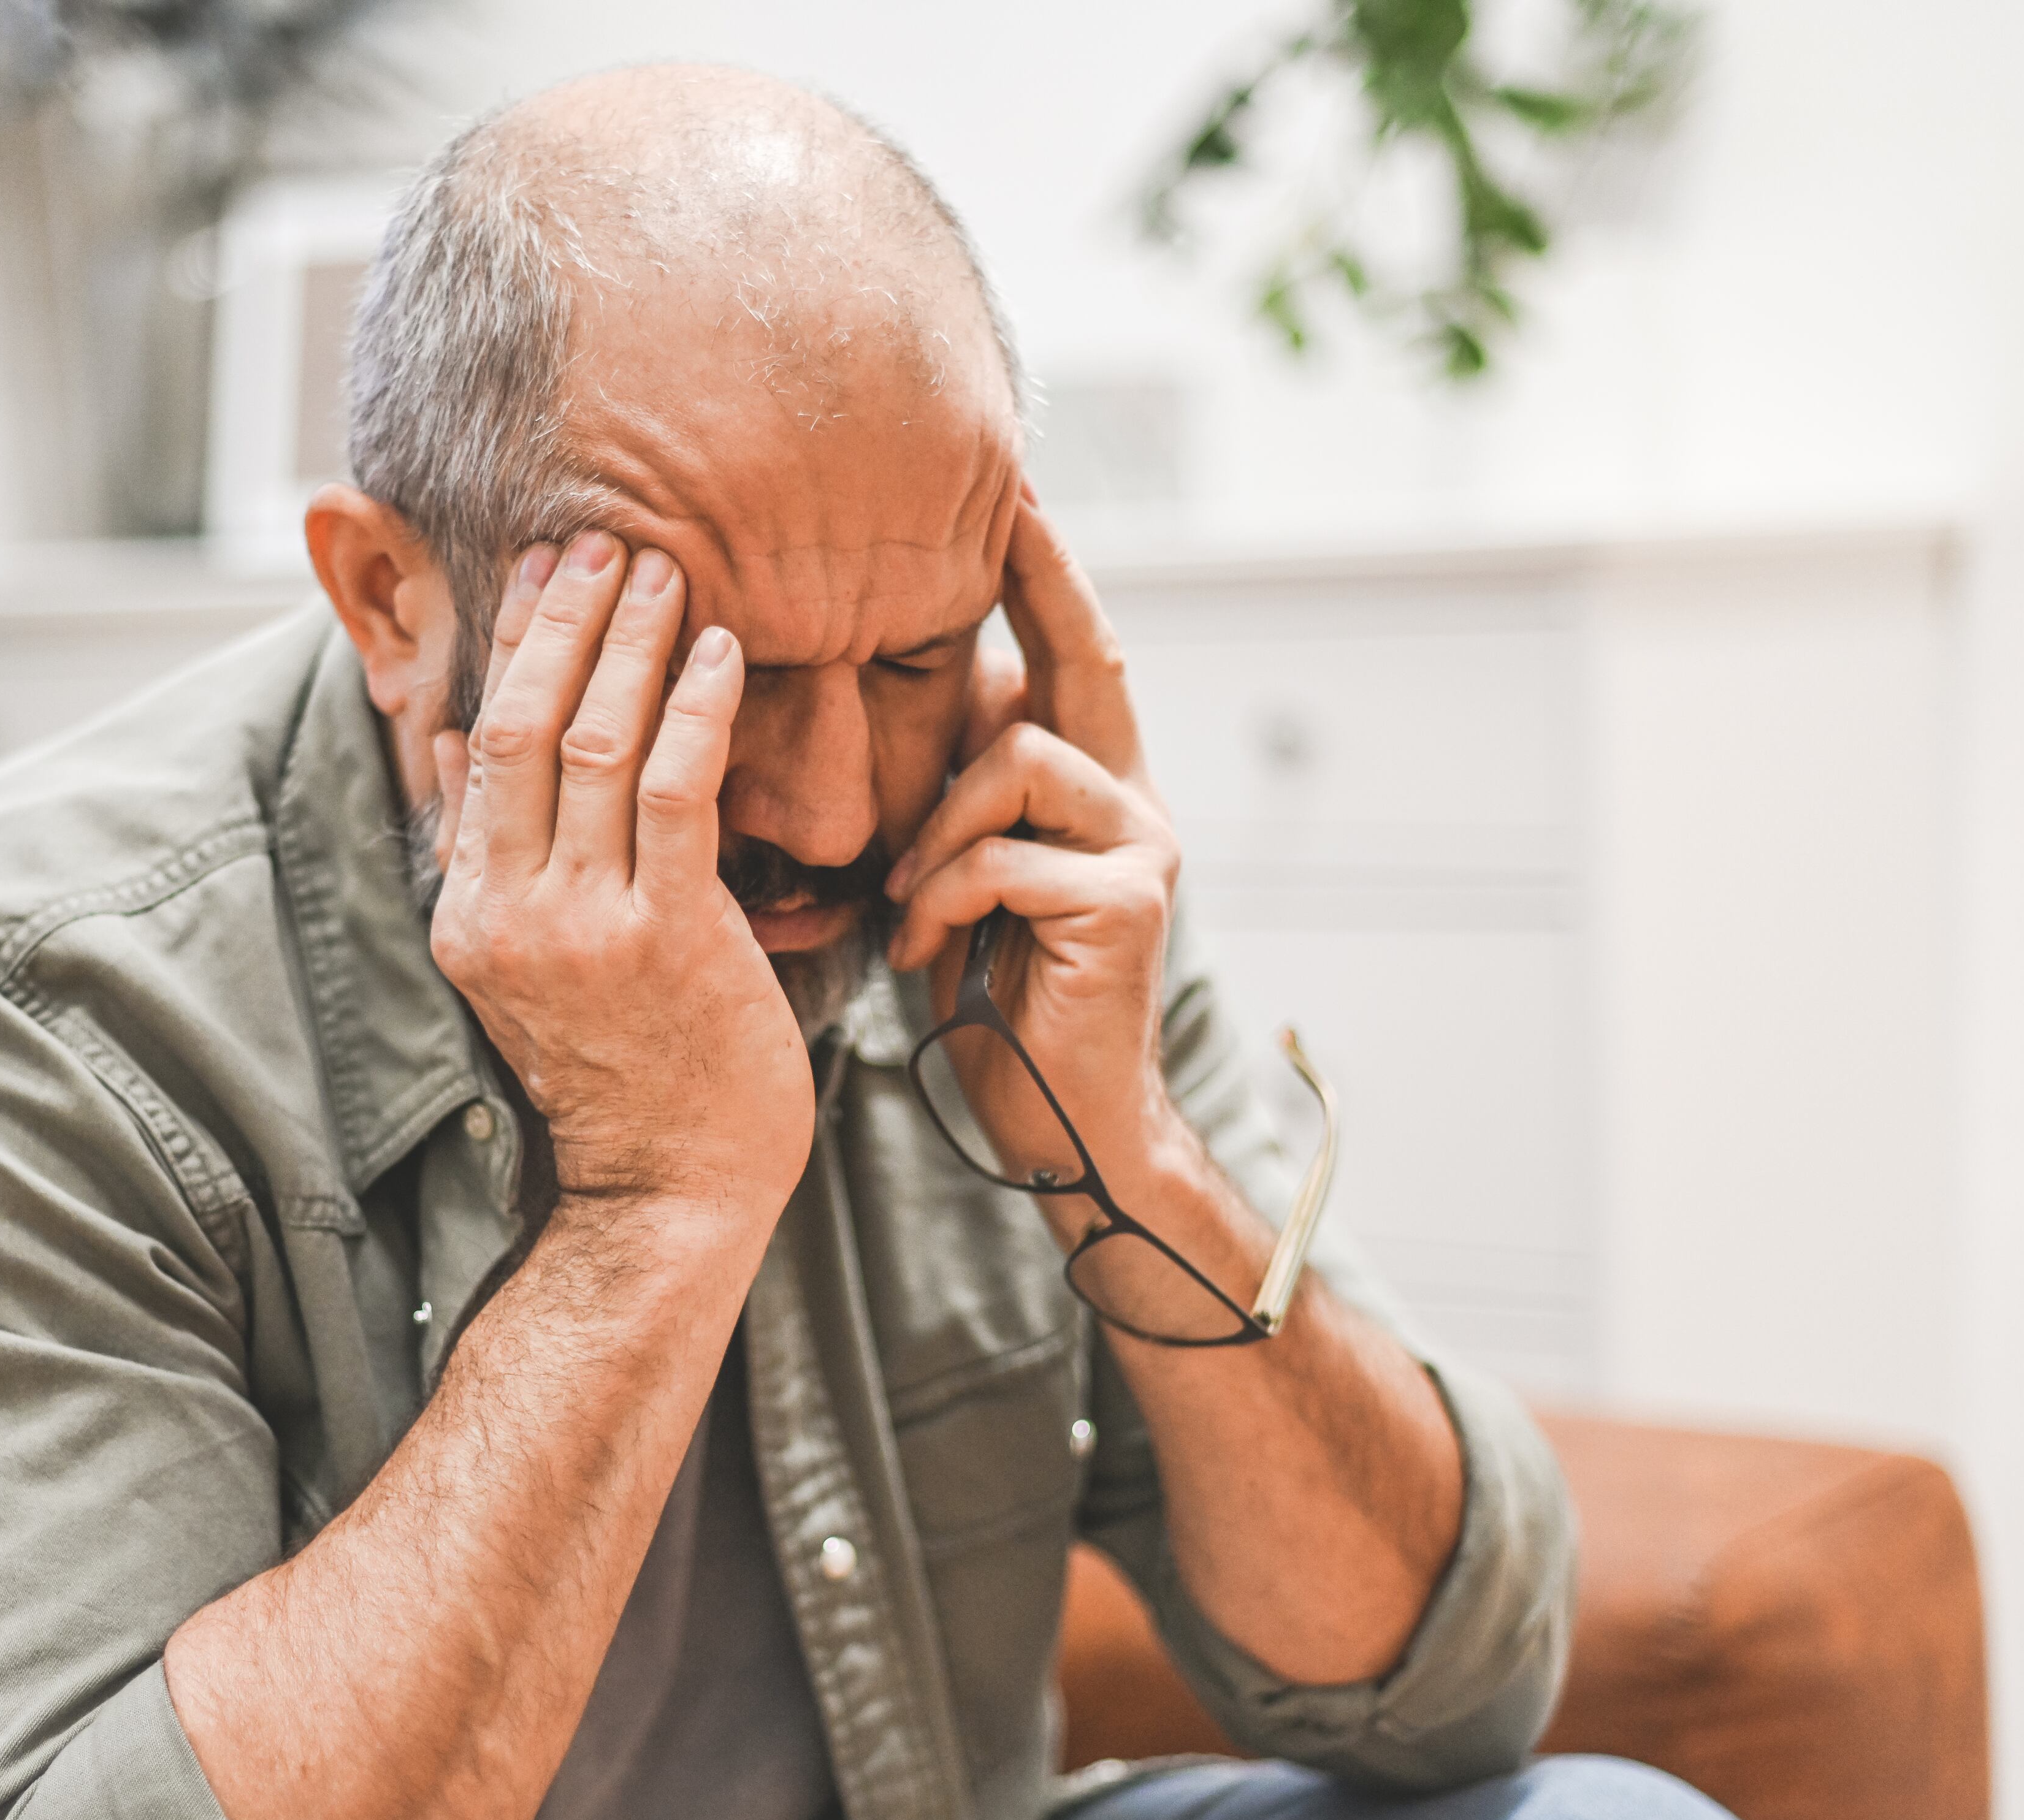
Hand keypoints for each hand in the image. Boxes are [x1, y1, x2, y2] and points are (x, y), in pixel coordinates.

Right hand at [430, 533, 816, 1212]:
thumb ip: (496, 856)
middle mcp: (508, 913)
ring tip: (667, 572)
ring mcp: (583, 927)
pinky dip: (696, 710)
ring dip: (633, 645)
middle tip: (603, 539)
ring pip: (597, 744)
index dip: (511, 645)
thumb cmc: (624, 1071)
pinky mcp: (667, 939)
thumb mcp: (529, 964)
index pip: (477, 744)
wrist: (669, 1192)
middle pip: (523, 726)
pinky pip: (677, 793)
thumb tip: (454, 745)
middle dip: (565, 621)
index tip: (542, 570)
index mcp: (468, 913)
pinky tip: (721, 654)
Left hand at [885, 496, 1193, 1212]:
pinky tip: (926, 955)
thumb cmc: (992, 1007)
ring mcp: (1141, 848)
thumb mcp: (954, 883)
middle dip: (1036, 580)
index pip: (1070, 656)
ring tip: (906, 906)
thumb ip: (949, 803)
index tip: (1016, 488)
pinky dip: (945, 899)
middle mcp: (1134, 803)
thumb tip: (882, 707)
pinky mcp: (1128, 902)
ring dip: (936, 828)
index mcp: (1093, 793)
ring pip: (1015, 757)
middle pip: (1079, 660)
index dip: (1046, 571)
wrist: (1058, 1127)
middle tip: (1005, 507)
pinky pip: (1004, 854)